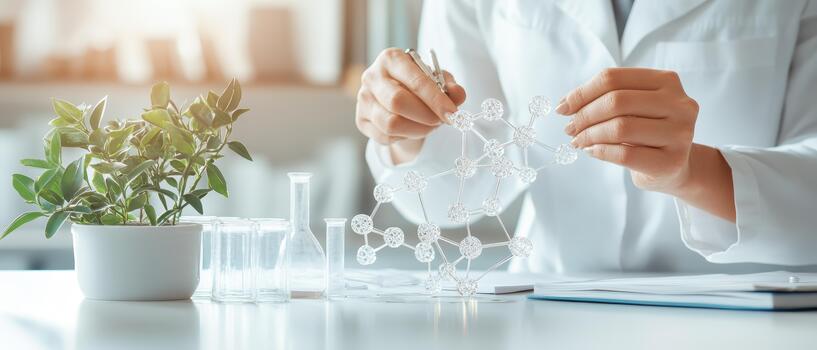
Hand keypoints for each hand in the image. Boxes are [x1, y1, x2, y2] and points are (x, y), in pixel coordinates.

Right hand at [356, 48, 466, 163]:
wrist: (395, 97)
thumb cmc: (417, 85)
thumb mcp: (437, 80)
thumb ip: (449, 86)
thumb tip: (458, 95)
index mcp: (391, 59)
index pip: (415, 81)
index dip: (436, 100)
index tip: (452, 113)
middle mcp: (372, 76)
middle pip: (398, 102)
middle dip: (426, 116)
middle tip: (442, 121)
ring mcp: (363, 99)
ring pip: (391, 124)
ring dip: (418, 130)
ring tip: (430, 125)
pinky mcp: (361, 120)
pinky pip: (385, 137)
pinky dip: (405, 137)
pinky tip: (412, 128)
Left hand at [557, 68, 699, 194]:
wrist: (673, 167)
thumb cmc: (646, 133)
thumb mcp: (631, 108)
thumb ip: (604, 98)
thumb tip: (566, 104)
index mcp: (667, 81)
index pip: (613, 78)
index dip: (582, 92)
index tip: (564, 108)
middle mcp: (679, 104)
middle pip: (616, 101)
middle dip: (585, 115)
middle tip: (570, 128)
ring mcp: (680, 133)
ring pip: (620, 128)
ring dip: (590, 135)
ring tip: (578, 141)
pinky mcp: (671, 162)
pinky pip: (625, 155)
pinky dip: (601, 152)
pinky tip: (592, 151)